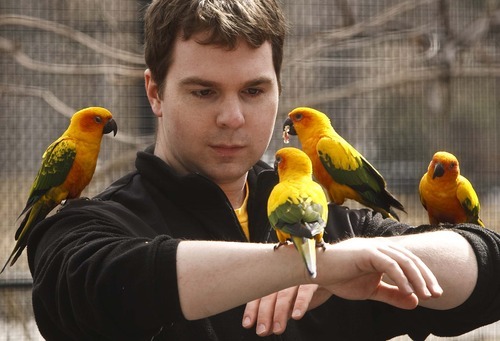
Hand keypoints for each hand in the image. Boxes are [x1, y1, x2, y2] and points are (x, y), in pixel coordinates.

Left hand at [242, 284, 331, 335]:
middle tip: (261, 331)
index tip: (248, 324)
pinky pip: (305, 290)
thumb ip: (282, 312)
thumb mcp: (295, 301)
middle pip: (270, 294)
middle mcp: (286, 275)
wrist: (339, 271)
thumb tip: (266, 328)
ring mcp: (299, 275)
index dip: (253, 308)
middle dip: (264, 314)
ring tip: (277, 329)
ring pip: (285, 293)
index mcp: (279, 279)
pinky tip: (296, 316)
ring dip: (279, 312)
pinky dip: (300, 303)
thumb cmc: (313, 286)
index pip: (261, 293)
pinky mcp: (315, 277)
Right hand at [316, 237, 442, 309]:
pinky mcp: (366, 252)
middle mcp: (380, 247)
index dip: (424, 276)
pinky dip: (401, 278)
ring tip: (425, 295)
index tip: (434, 293)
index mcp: (381, 254)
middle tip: (436, 294)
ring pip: (403, 261)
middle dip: (425, 277)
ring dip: (416, 279)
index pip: (409, 262)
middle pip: (410, 260)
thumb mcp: (370, 291)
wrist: (315, 272)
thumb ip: (392, 294)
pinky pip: (389, 264)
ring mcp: (373, 247)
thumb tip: (415, 302)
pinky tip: (409, 291)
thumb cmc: (338, 278)